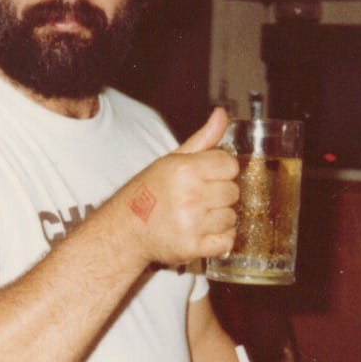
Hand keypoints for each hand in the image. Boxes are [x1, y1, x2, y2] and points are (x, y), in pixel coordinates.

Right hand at [114, 109, 238, 267]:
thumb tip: (222, 114)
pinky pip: (227, 241)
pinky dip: (219, 239)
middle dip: (219, 195)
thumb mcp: (173, 160)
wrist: (126, 229)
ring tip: (196, 216)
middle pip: (233, 192)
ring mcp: (192, 224)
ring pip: (231, 217)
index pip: (230, 165)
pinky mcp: (193, 247)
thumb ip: (203, 139)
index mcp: (185, 170)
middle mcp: (189, 196)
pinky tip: (201, 232)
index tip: (206, 177)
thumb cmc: (151, 191)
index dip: (221, 171)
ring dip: (218, 218)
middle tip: (197, 199)